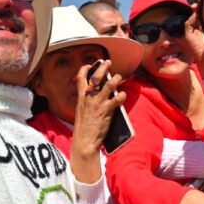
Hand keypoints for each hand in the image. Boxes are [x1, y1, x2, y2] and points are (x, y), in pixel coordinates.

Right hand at [70, 61, 125, 182]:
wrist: (85, 141)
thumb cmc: (84, 127)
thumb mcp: (81, 111)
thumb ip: (87, 101)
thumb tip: (96, 94)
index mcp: (81, 98)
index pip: (81, 78)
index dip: (85, 69)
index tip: (90, 64)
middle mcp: (89, 98)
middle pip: (96, 77)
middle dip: (103, 67)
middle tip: (108, 62)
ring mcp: (98, 104)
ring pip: (108, 85)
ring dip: (116, 79)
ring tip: (119, 77)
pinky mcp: (107, 111)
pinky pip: (116, 99)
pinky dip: (121, 95)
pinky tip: (123, 94)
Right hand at [177, 6, 203, 78]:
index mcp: (203, 27)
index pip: (202, 13)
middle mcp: (196, 29)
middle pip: (196, 13)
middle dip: (199, 5)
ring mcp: (191, 32)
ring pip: (191, 16)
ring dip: (195, 8)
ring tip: (200, 1)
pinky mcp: (187, 35)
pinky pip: (188, 23)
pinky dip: (192, 16)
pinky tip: (198, 11)